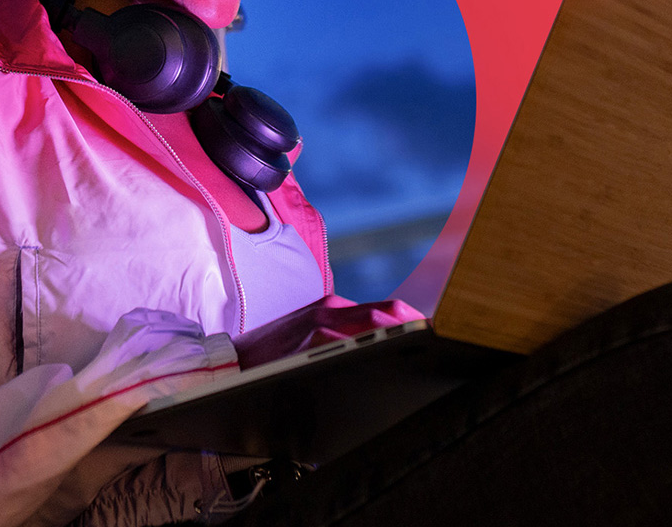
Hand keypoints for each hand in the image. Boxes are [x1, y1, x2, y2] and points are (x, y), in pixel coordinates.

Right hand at [232, 295, 424, 368]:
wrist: (230, 360)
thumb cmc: (274, 351)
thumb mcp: (309, 331)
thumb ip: (342, 334)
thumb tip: (382, 342)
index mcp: (332, 306)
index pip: (385, 309)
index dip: (415, 320)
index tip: (437, 332)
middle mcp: (329, 311)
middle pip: (385, 314)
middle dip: (415, 327)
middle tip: (440, 341)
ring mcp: (319, 328)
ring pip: (371, 329)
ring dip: (398, 340)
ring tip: (423, 350)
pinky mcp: (308, 346)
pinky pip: (347, 347)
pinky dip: (370, 352)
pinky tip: (386, 364)